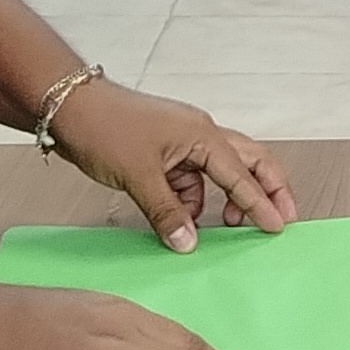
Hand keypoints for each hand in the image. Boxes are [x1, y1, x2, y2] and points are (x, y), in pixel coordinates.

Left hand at [50, 81, 295, 246]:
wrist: (68, 106)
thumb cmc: (104, 129)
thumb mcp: (139, 177)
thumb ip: (167, 213)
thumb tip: (188, 244)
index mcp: (202, 135)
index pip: (242, 175)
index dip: (261, 203)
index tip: (278, 227)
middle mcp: (200, 134)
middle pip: (248, 161)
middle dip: (267, 189)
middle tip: (281, 217)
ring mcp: (181, 142)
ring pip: (218, 173)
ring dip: (222, 199)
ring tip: (224, 226)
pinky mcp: (163, 151)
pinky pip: (190, 178)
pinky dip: (190, 199)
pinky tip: (181, 217)